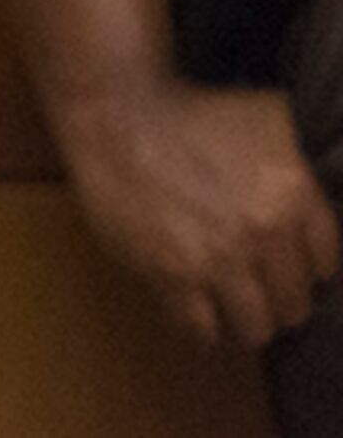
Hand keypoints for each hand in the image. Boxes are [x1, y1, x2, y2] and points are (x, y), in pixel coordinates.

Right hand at [57, 78, 341, 347]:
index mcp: (294, 195)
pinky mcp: (172, 275)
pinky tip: (196, 314)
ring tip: (230, 310)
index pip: (326, 267)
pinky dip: (202, 328)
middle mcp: (265, 233)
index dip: (305, 270)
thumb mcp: (270, 121)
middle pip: (294, 305)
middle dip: (277, 301)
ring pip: (255, 327)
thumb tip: (317, 203)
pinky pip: (201, 329)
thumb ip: (303, 168)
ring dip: (244, 322)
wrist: (116, 114)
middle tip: (257, 290)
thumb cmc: (190, 110)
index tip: (289, 269)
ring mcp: (218, 259)